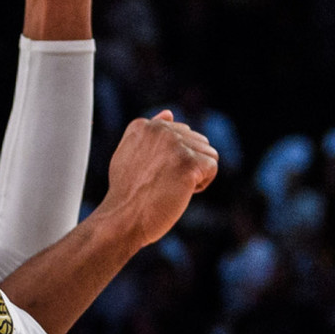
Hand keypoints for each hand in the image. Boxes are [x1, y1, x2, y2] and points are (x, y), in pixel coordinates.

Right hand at [100, 113, 220, 246]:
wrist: (121, 220)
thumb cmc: (127, 194)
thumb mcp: (130, 156)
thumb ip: (149, 134)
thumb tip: (168, 113)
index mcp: (143, 126)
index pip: (180, 134)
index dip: (171, 159)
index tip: (151, 175)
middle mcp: (159, 129)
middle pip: (197, 141)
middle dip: (186, 165)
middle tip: (161, 184)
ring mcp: (175, 145)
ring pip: (207, 153)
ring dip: (195, 174)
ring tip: (171, 187)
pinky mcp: (189, 162)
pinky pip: (213, 166)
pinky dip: (202, 184)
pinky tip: (181, 192)